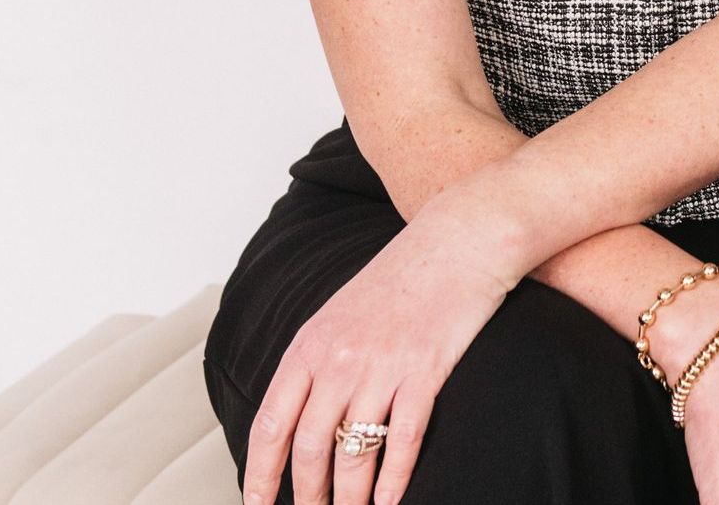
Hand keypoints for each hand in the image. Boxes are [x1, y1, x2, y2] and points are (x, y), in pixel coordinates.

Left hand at [242, 211, 512, 504]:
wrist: (458, 239)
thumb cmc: (401, 277)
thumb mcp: (341, 313)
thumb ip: (316, 361)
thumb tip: (296, 421)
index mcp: (311, 344)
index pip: (271, 425)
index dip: (260, 475)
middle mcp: (340, 359)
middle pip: (309, 449)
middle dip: (308, 496)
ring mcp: (382, 365)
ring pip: (353, 455)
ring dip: (348, 498)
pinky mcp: (425, 370)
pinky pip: (402, 440)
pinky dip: (394, 479)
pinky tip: (390, 499)